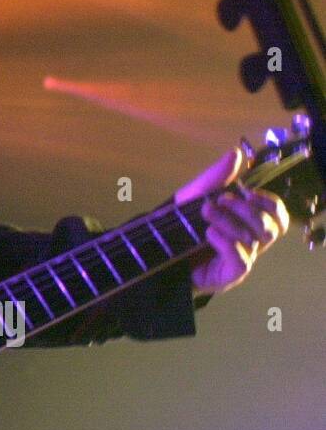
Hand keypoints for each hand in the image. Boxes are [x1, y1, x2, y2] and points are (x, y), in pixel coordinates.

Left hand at [174, 147, 289, 294]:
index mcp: (246, 224)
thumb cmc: (178, 223)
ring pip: (254, 241)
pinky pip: (242, 261)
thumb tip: (237, 154)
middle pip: (271, 228)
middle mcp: (248, 243)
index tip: (247, 192)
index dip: (271, 204)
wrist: (153, 248)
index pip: (277, 217)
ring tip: (206, 211)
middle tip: (220, 200)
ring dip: (231, 221)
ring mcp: (239, 260)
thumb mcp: (196, 195)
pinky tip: (210, 233)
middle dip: (247, 210)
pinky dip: (228, 243)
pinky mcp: (227, 276)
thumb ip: (217, 177)